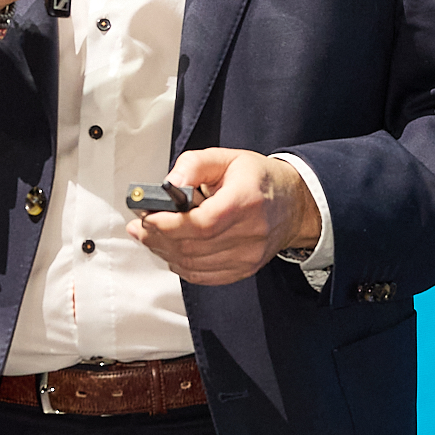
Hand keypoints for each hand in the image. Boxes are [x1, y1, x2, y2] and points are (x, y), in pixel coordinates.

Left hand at [127, 148, 321, 285]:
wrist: (293, 206)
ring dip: (164, 251)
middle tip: (140, 225)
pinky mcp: (243, 270)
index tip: (147, 216)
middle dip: (158, 237)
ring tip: (151, 236)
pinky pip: (202, 276)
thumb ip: (194, 165)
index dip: (169, 224)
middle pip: (193, 246)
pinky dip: (180, 265)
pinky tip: (171, 250)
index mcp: (247, 201)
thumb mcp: (227, 158)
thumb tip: (168, 184)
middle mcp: (251, 233)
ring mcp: (248, 257)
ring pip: (193, 264)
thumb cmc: (259, 180)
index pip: (203, 223)